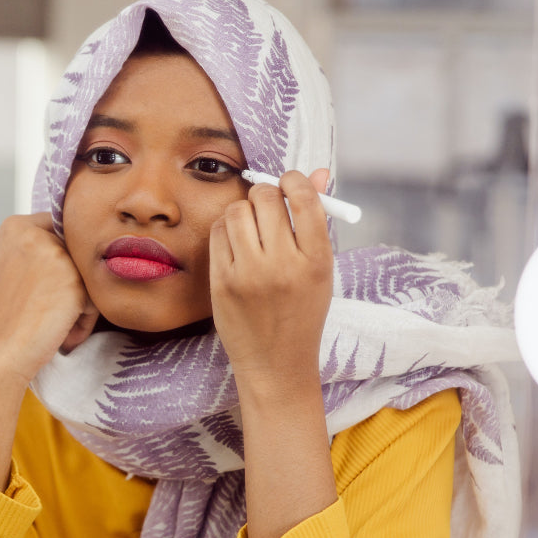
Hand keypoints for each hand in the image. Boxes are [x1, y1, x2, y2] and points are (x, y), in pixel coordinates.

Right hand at [0, 213, 98, 386]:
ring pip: (88, 273)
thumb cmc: (12, 318)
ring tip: (54, 321)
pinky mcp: (73, 279)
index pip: (61, 232)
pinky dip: (85, 317)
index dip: (59, 265)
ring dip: (80, 301)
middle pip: (77, 252)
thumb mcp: (18, 268)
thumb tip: (94, 242)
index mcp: (15, 225)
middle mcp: (33, 231)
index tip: (39, 290)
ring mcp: (53, 253)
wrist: (1, 353)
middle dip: (71, 283)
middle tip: (45, 308)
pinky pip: (96, 296)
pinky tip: (61, 329)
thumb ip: (46, 248)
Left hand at [209, 169, 332, 393]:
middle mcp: (283, 266)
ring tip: (251, 226)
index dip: (294, 181)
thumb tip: (315, 173)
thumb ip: (315, 221)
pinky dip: (226, 228)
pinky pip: (217, 232)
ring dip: (244, 209)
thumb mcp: (320, 270)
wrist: (276, 363)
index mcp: (316, 261)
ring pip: (238, 210)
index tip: (289, 184)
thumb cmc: (301, 312)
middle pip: (267, 198)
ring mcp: (249, 275)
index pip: (304, 199)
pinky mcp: (221, 282)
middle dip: (266, 194)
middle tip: (268, 206)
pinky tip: (235, 241)